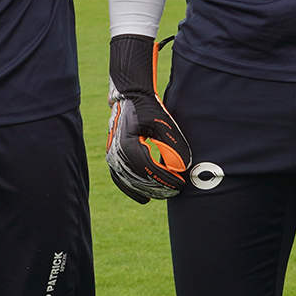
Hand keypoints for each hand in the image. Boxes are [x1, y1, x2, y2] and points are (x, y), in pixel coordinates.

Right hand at [105, 35, 190, 202]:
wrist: (128, 98)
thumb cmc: (147, 108)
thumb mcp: (163, 122)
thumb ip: (174, 144)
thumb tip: (184, 167)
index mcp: (128, 144)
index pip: (149, 170)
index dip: (166, 180)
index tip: (180, 185)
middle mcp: (116, 153)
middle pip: (139, 180)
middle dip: (158, 188)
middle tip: (176, 192)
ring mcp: (112, 156)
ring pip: (128, 182)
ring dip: (146, 191)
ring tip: (164, 195)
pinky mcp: (112, 157)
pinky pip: (121, 179)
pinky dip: (132, 189)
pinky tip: (145, 197)